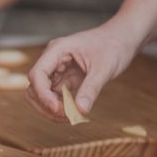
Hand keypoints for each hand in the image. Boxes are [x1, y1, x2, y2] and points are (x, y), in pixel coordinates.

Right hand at [25, 20, 141, 121]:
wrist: (122, 39)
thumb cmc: (113, 45)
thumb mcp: (105, 68)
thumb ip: (91, 89)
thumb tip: (80, 110)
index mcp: (57, 50)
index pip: (37, 74)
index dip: (43, 94)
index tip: (57, 108)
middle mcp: (52, 60)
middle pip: (34, 87)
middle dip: (46, 105)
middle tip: (68, 116)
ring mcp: (56, 70)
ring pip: (40, 95)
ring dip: (50, 110)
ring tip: (70, 117)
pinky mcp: (62, 79)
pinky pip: (52, 97)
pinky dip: (59, 108)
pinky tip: (73, 113)